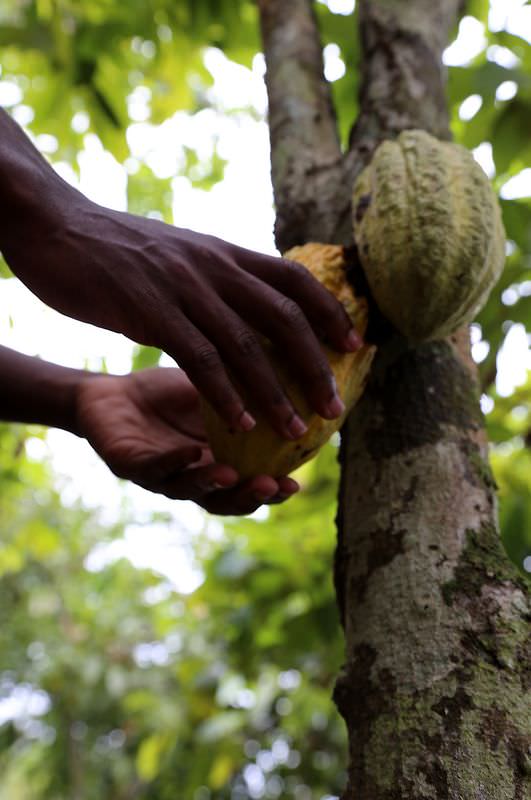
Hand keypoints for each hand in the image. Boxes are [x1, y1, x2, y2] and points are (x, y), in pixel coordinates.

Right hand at [2, 178, 361, 438]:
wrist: (56, 225)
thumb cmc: (116, 247)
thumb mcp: (179, 253)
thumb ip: (215, 275)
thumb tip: (246, 298)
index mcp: (223, 252)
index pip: (294, 280)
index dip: (331, 312)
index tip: (356, 344)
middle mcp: (214, 266)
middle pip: (283, 317)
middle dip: (316, 365)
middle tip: (335, 407)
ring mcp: (184, 287)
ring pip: (246, 345)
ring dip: (276, 393)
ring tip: (296, 429)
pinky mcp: (150, 310)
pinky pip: (199, 358)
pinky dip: (225, 394)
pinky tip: (240, 423)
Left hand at [75, 367, 298, 514]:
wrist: (111, 392)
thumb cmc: (166, 395)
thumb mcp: (214, 390)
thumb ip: (247, 392)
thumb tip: (295, 378)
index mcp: (219, 462)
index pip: (250, 484)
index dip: (273, 490)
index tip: (297, 482)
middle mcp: (193, 477)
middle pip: (225, 499)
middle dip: (250, 497)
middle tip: (274, 487)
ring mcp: (161, 475)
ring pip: (190, 490)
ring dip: (214, 484)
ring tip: (235, 475)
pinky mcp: (130, 465)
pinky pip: (154, 469)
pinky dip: (175, 463)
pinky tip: (193, 453)